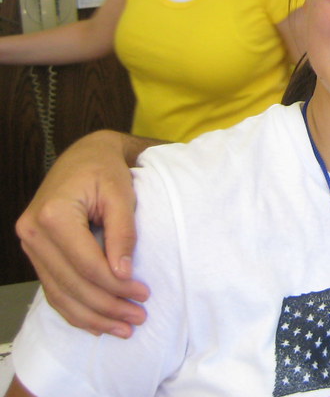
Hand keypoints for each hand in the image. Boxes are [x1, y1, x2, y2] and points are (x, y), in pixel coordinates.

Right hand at [16, 130, 150, 338]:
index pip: (86, 263)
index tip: (144, 294)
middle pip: (72, 283)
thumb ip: (123, 232)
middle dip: (107, 306)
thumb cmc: (105, 171)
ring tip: (123, 328)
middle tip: (138, 318)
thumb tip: (123, 273)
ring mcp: (30, 245)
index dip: (116, 285)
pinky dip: (75, 310)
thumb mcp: (122, 194)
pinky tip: (97, 323)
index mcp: (53, 215)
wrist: (83, 157)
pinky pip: (53, 289)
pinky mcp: (36, 253)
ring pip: (60, 293)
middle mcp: (33, 233)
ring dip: (92, 316)